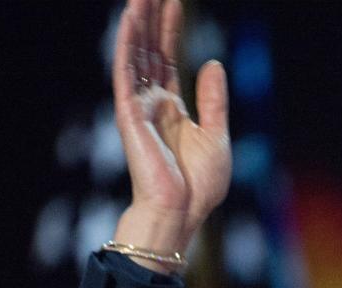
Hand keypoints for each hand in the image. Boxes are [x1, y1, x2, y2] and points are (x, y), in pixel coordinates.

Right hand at [111, 0, 230, 269]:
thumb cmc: (198, 187)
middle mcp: (152, 102)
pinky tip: (131, 16)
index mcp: (172, 108)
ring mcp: (138, 105)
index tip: (176, 0)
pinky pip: (125, 70)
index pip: (168, 57)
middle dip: (155, 16)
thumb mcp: (216, 136)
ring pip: (136, 52)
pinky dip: (127, 42)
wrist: (180, 212)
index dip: (172, 28)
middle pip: (151, 48)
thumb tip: (212, 64)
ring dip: (139, 20)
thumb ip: (213, 100)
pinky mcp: (129, 113)